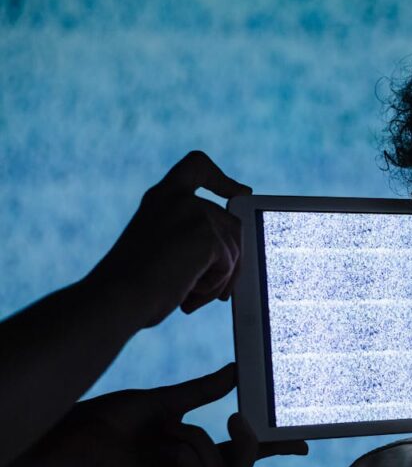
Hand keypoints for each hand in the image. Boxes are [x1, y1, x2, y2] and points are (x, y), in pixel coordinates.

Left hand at [38, 364, 306, 466]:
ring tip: (168, 432)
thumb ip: (204, 391)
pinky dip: (187, 450)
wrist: (76, 432)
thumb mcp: (169, 400)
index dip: (273, 450)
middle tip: (238, 418)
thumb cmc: (113, 418)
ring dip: (201, 443)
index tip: (304, 444)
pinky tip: (160, 445)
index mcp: (193, 456)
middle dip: (252, 447)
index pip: (241, 455)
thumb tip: (238, 371)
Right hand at [88, 150, 249, 328]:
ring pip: (233, 249)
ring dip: (218, 279)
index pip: (197, 167)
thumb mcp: (159, 248)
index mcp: (161, 198)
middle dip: (229, 260)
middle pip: (231, 223)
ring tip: (190, 296)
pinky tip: (188, 296)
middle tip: (215, 291)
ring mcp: (195, 215)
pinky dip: (213, 287)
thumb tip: (230, 252)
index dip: (222, 179)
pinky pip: (228, 265)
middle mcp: (179, 200)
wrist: (116, 298)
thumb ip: (188, 237)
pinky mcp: (207, 236)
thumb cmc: (131, 285)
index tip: (241, 192)